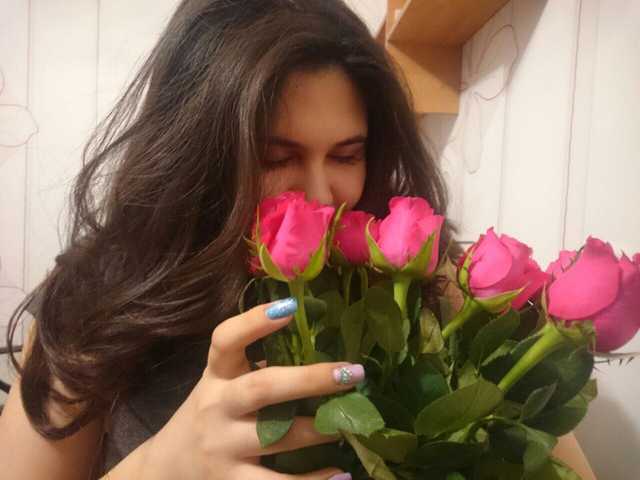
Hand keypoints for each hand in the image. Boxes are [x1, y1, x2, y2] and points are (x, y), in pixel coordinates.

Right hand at [142, 298, 361, 479]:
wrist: (166, 469)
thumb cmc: (209, 416)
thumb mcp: (222, 385)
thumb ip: (257, 368)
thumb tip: (322, 349)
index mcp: (216, 375)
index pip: (225, 340)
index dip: (254, 322)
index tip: (290, 306)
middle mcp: (217, 406)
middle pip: (262, 387)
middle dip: (310, 379)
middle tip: (352, 372)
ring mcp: (222, 447)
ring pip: (275, 436)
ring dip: (319, 429)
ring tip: (352, 423)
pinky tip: (342, 474)